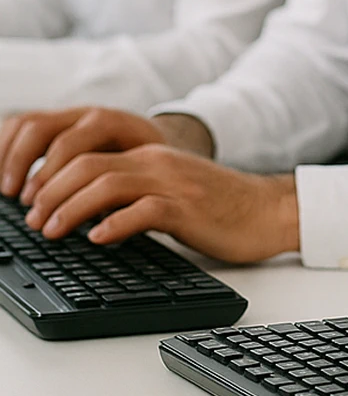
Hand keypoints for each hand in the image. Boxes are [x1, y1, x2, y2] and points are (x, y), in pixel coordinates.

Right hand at [0, 108, 164, 202]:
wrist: (156, 140)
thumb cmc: (148, 164)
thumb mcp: (142, 176)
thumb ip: (120, 193)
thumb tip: (101, 228)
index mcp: (111, 123)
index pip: (71, 143)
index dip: (51, 174)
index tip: (42, 206)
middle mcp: (86, 114)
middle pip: (43, 129)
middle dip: (27, 168)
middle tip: (27, 205)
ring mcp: (69, 115)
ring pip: (28, 123)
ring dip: (11, 157)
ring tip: (8, 192)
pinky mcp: (55, 122)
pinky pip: (21, 125)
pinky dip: (6, 149)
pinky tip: (4, 177)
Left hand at [22, 144, 298, 263]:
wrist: (268, 211)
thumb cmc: (221, 208)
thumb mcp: (173, 192)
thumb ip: (136, 194)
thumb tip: (89, 216)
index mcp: (152, 157)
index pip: (88, 155)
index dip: (52, 178)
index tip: (33, 204)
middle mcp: (159, 163)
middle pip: (88, 166)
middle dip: (50, 193)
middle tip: (32, 220)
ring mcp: (174, 184)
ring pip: (107, 185)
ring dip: (70, 208)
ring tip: (52, 231)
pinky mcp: (188, 209)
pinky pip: (143, 211)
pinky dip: (114, 225)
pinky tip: (97, 239)